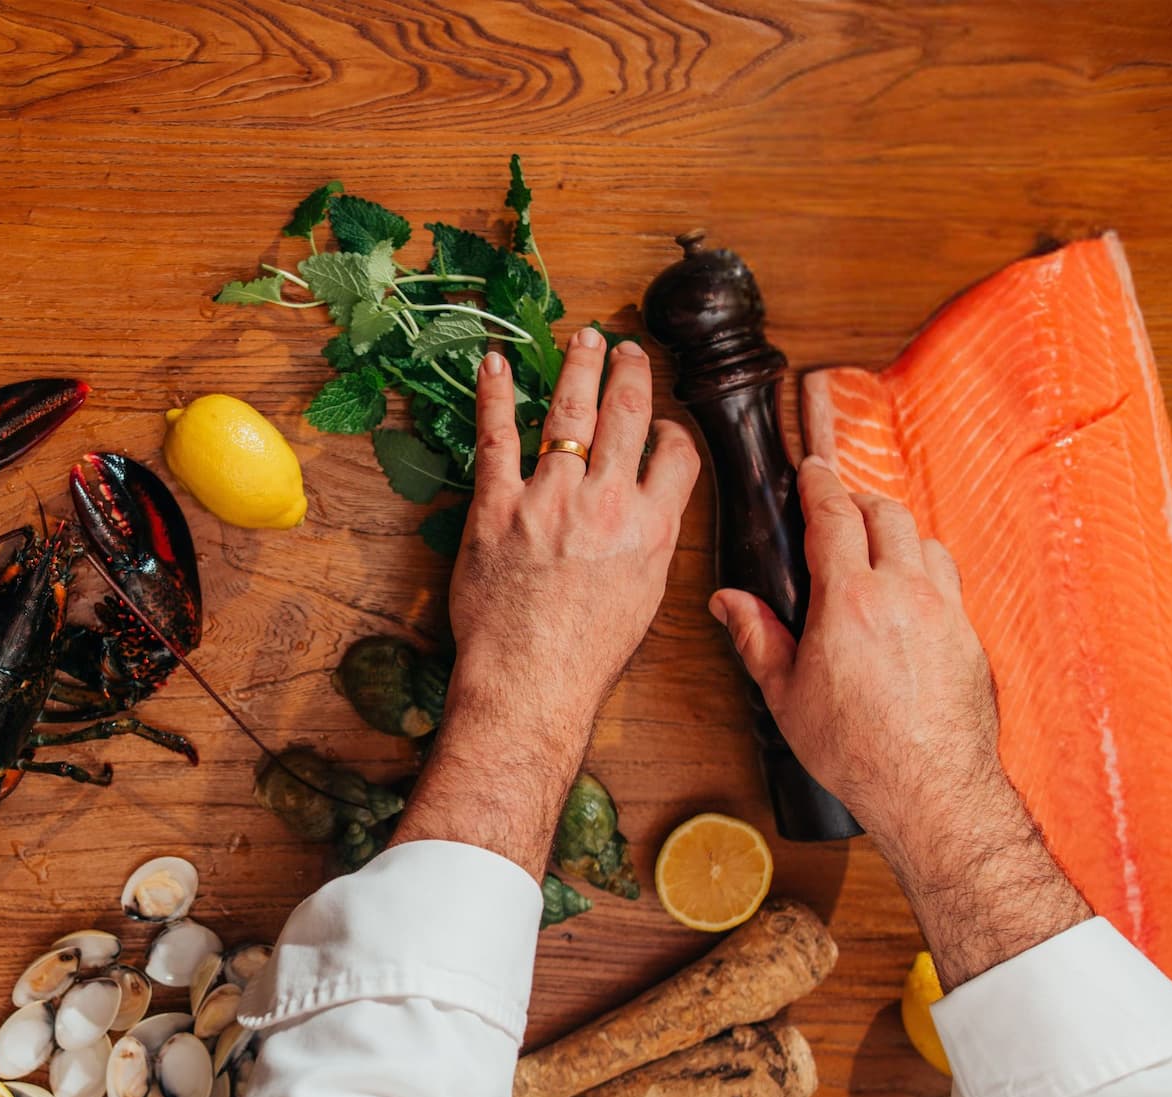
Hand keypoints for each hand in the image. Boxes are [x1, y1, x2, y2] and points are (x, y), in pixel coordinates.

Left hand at [393, 328, 698, 873]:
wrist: (531, 683)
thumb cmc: (586, 655)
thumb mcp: (643, 598)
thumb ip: (647, 544)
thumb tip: (648, 513)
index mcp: (651, 529)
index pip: (675, 454)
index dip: (670, 430)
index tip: (660, 423)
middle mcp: (605, 505)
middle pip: (626, 417)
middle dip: (629, 373)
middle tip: (628, 349)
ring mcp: (549, 501)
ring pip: (569, 413)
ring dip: (578, 367)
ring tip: (583, 338)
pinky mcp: (496, 509)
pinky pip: (497, 439)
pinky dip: (496, 397)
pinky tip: (496, 366)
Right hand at [711, 456, 1088, 985]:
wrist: (931, 788)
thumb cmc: (855, 750)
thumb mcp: (786, 696)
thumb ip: (758, 637)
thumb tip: (728, 601)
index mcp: (848, 601)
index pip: (833, 517)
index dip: (818, 485)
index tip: (810, 469)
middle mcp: (902, 593)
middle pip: (885, 513)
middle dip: (857, 501)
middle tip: (836, 509)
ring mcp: (942, 609)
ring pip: (922, 539)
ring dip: (895, 531)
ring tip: (872, 548)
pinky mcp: (967, 632)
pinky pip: (946, 577)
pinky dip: (922, 566)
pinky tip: (905, 591)